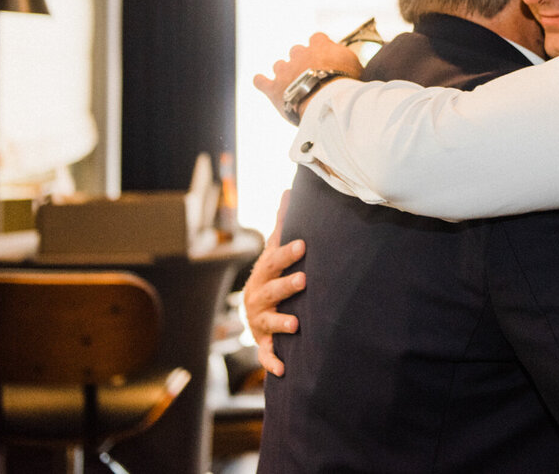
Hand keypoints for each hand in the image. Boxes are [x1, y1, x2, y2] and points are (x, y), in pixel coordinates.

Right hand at [244, 190, 306, 376]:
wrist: (254, 312)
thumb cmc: (272, 276)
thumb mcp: (274, 250)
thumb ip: (282, 223)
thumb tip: (289, 189)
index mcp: (264, 274)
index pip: (274, 260)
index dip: (287, 253)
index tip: (304, 244)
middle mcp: (258, 297)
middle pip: (271, 290)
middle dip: (286, 285)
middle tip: (304, 280)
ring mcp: (259, 321)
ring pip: (268, 322)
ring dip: (281, 322)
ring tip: (296, 324)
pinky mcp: (264, 343)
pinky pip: (266, 354)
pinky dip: (272, 362)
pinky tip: (283, 370)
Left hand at [253, 32, 364, 121]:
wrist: (326, 100)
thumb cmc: (345, 84)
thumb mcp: (355, 65)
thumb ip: (346, 59)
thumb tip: (348, 61)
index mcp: (320, 46)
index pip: (317, 38)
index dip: (319, 47)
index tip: (324, 56)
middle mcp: (299, 54)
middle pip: (296, 51)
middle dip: (300, 60)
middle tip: (309, 73)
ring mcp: (284, 70)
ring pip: (279, 64)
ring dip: (284, 72)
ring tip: (291, 83)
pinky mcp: (273, 88)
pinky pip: (260, 81)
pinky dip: (261, 81)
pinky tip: (262, 82)